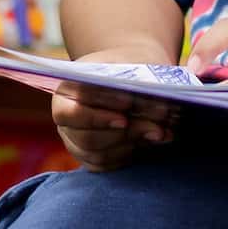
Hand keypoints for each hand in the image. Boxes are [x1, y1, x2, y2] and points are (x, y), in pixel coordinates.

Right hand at [53, 45, 177, 172]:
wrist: (131, 76)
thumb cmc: (131, 66)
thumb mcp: (133, 64)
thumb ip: (138, 83)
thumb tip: (156, 102)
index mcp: (67, 90)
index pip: (75, 109)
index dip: (101, 112)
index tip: (129, 104)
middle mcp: (66, 118)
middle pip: (87, 137)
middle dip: (126, 133)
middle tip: (157, 126)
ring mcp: (74, 140)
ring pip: (98, 153)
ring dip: (133, 144)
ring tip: (161, 132)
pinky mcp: (89, 156)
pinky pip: (106, 164)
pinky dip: (130, 154)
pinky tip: (151, 141)